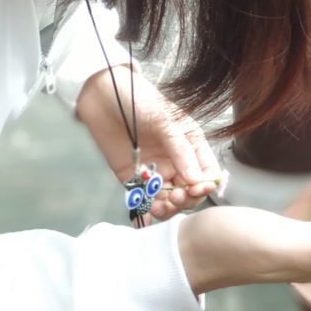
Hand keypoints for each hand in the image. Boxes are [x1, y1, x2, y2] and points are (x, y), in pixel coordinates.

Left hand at [75, 67, 222, 219]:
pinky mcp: (134, 178)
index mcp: (190, 144)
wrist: (104, 98)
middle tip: (174, 198)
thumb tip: (196, 180)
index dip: (205, 184)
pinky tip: (148, 213)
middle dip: (186, 199)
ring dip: (168, 208)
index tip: (195, 190)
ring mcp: (155, 170)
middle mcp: (176, 160)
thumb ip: (181, 151)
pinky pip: (146, 199)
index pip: (207, 171)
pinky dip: (149, 210)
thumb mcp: (167, 122)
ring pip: (169, 199)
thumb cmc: (141, 101)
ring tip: (160, 207)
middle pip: (189, 190)